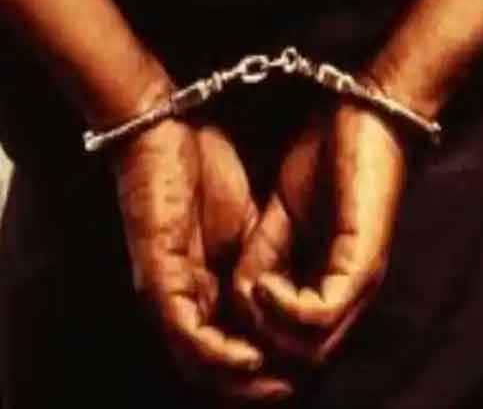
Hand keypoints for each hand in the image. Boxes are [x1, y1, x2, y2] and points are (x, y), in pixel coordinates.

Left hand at [113, 119, 292, 400]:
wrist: (168, 127)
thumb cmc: (207, 169)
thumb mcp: (251, 219)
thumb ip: (264, 255)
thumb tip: (288, 289)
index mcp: (204, 280)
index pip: (229, 337)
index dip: (264, 361)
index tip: (300, 367)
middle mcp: (181, 294)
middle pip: (210, 363)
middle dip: (253, 385)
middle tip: (290, 390)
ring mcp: (165, 287)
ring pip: (194, 359)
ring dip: (236, 381)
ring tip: (277, 386)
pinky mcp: (156, 272)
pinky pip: (182, 329)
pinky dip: (215, 353)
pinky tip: (248, 359)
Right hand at [233, 103, 406, 363]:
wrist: (363, 114)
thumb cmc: (327, 159)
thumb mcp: (280, 215)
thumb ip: (263, 256)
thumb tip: (239, 295)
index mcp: (330, 281)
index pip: (294, 343)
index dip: (253, 345)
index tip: (221, 324)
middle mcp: (350, 292)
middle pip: (303, 360)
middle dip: (256, 354)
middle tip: (226, 328)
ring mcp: (361, 278)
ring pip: (312, 350)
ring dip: (266, 333)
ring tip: (247, 295)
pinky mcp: (364, 259)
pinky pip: (321, 313)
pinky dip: (284, 308)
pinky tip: (263, 282)